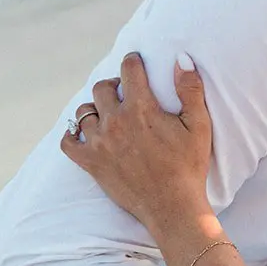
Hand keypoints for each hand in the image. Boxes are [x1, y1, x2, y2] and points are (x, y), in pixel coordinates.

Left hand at [61, 52, 213, 231]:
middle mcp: (115, 122)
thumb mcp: (198, 126)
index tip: (134, 61)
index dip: (132, 62)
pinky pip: (68, 142)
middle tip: (123, 93)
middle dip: (113, 86)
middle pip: (101, 88)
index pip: (129, 71)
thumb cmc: (189, 167)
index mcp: (141, 109)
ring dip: (94, 109)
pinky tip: (85, 135)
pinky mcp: (90, 163)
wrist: (172, 207)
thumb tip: (181, 58)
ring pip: (83, 113)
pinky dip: (73, 135)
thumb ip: (190, 90)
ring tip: (106, 115)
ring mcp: (99, 143)